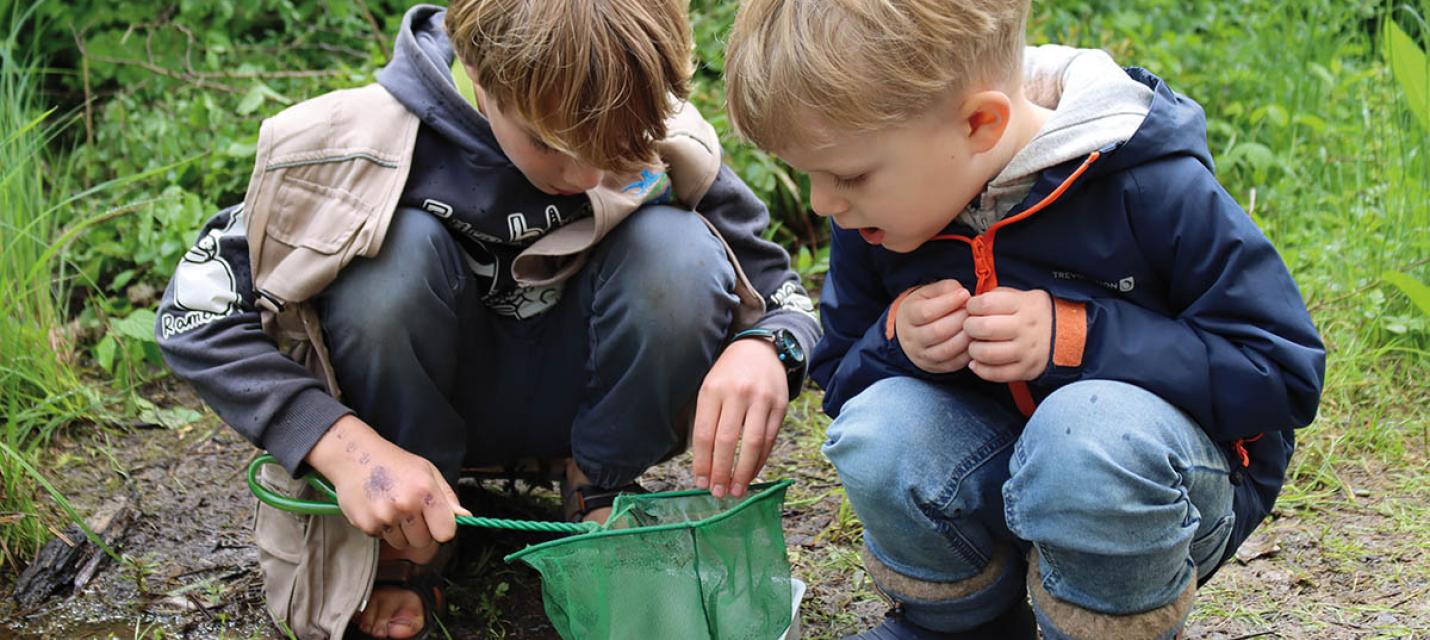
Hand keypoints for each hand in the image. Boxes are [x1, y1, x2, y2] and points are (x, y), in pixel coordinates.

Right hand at [305, 415, 470, 550]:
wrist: (352, 456)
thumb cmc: (394, 462)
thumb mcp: (427, 471)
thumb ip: (447, 497)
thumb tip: (465, 516)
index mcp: (425, 491)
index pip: (446, 533)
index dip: (442, 529)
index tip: (437, 522)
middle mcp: (405, 506)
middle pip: (424, 542)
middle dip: (421, 532)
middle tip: (411, 512)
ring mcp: (384, 517)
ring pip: (403, 544)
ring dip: (401, 533)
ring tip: (393, 509)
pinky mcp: (366, 525)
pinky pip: (383, 539)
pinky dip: (382, 529)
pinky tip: (378, 509)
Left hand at [691, 338, 788, 498]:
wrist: (761, 350)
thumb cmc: (728, 375)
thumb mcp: (710, 388)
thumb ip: (706, 420)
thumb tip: (704, 464)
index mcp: (713, 389)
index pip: (705, 434)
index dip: (702, 463)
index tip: (701, 483)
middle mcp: (737, 393)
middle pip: (727, 441)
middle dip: (722, 472)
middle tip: (718, 493)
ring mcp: (761, 399)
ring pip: (752, 444)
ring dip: (744, 472)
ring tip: (737, 491)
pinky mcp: (780, 405)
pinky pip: (770, 440)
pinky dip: (760, 460)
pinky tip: (752, 473)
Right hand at [894, 279, 972, 372]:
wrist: (911, 331)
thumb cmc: (925, 306)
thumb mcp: (930, 292)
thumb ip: (946, 290)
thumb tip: (964, 296)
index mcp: (908, 315)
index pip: (926, 312)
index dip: (948, 302)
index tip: (965, 294)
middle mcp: (912, 338)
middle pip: (937, 331)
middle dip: (960, 320)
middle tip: (974, 311)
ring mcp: (922, 355)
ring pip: (946, 350)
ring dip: (966, 337)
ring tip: (978, 325)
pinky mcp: (935, 367)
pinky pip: (954, 363)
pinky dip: (968, 353)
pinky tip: (975, 340)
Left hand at [964, 287, 1053, 381]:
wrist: (1069, 334)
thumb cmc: (1035, 313)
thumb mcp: (1023, 296)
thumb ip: (998, 296)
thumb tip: (971, 304)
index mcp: (1023, 305)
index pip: (986, 303)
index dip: (972, 306)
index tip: (972, 308)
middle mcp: (1025, 328)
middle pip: (984, 328)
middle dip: (969, 327)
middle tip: (971, 327)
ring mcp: (1026, 351)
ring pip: (987, 353)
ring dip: (973, 350)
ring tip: (975, 345)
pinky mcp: (1026, 370)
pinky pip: (996, 374)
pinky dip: (981, 369)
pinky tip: (977, 362)